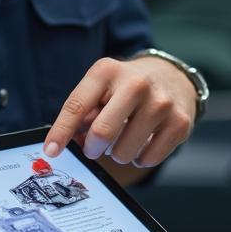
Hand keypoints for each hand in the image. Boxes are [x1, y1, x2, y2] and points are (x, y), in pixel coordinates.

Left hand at [44, 56, 195, 167]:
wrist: (173, 77)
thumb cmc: (128, 87)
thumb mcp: (102, 87)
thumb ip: (82, 113)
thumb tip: (63, 143)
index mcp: (108, 71)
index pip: (77, 105)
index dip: (61, 132)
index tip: (50, 151)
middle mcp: (136, 84)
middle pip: (102, 132)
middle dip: (92, 149)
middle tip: (95, 148)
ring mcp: (161, 103)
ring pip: (124, 152)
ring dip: (118, 153)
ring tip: (125, 137)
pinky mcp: (180, 122)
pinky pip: (147, 160)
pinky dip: (140, 158)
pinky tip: (144, 141)